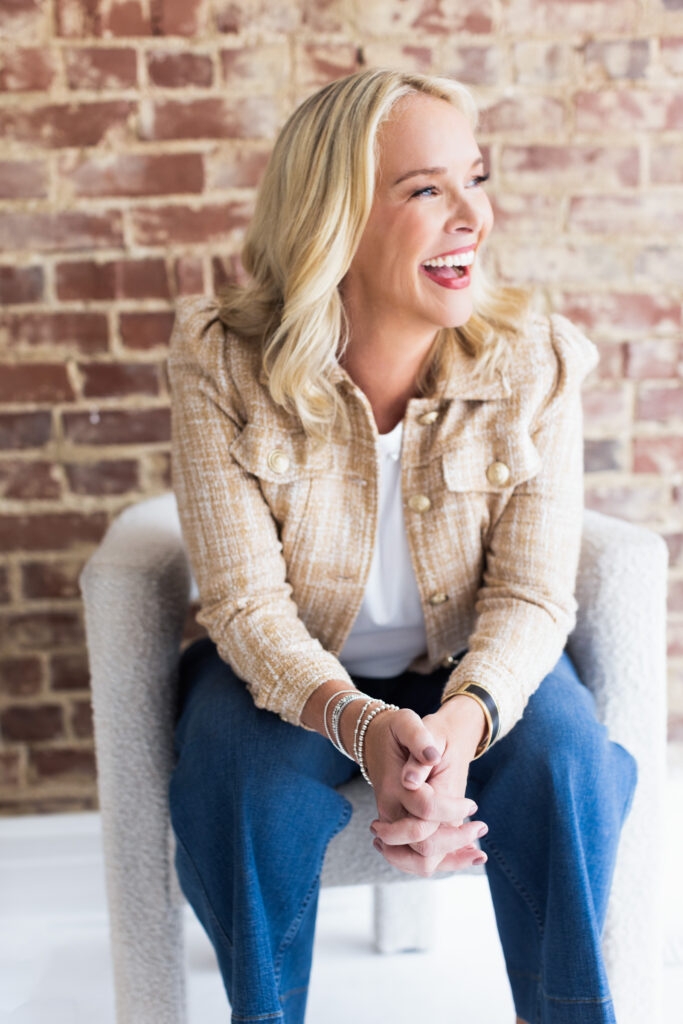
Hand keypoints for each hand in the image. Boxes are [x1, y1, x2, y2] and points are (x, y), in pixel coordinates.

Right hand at [366, 698, 488, 876]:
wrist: (378, 740)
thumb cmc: (397, 731)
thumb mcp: (406, 722)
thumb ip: (418, 738)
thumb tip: (430, 756)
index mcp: (393, 785)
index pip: (425, 809)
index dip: (452, 809)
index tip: (473, 803)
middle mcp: (391, 811)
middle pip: (421, 846)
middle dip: (455, 841)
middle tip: (480, 826)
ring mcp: (396, 824)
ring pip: (419, 862)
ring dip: (450, 860)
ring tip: (478, 852)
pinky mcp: (404, 830)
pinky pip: (420, 859)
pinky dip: (445, 862)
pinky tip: (470, 855)